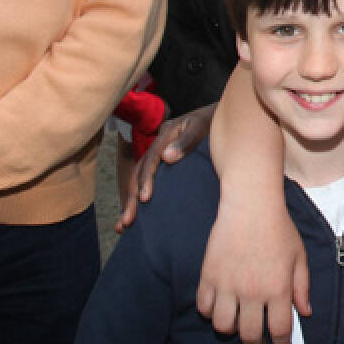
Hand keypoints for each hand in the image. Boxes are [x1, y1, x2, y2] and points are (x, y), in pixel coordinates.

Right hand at [120, 103, 214, 231]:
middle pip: (140, 172)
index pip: (151, 159)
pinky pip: (149, 180)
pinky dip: (141, 197)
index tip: (144, 199)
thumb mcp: (201, 126)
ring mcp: (160, 153)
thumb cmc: (212, 122)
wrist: (220, 117)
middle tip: (127, 221)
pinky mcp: (165, 163)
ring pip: (140, 179)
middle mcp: (159, 144)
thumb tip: (167, 157)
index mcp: (165, 134)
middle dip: (132, 197)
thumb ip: (186, 140)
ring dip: (132, 201)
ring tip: (123, 226)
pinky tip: (137, 216)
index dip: (146, 179)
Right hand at [195, 193, 310, 343]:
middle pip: (249, 335)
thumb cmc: (279, 229)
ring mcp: (228, 285)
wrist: (250, 205)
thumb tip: (305, 312)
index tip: (279, 343)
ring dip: (230, 330)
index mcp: (278, 289)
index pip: (278, 331)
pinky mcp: (209, 276)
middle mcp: (252, 292)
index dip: (280, 343)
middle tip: (257, 340)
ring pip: (223, 326)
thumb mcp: (299, 257)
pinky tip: (219, 305)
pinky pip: (204, 307)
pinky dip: (210, 312)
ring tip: (237, 323)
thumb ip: (302, 287)